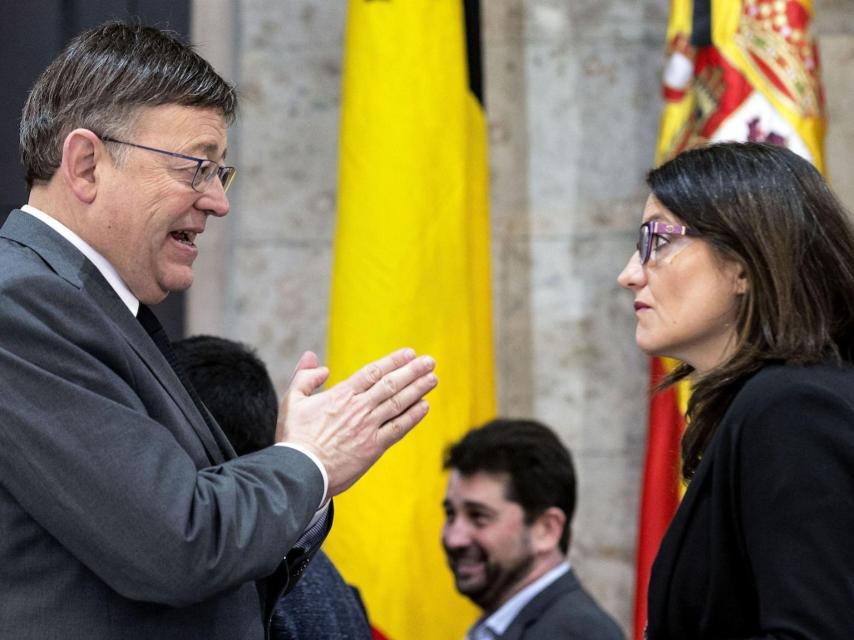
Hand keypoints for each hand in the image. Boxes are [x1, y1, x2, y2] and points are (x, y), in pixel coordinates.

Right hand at [276, 348, 437, 497]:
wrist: (301, 471)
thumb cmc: (294, 438)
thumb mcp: (293, 401)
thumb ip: (305, 378)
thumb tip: (316, 362)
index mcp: (341, 394)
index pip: (373, 372)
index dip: (393, 361)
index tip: (409, 353)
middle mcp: (359, 407)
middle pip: (391, 384)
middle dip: (412, 371)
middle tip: (429, 362)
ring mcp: (368, 427)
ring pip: (399, 403)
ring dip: (418, 389)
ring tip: (432, 378)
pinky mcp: (374, 447)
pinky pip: (398, 428)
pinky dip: (413, 416)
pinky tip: (424, 406)